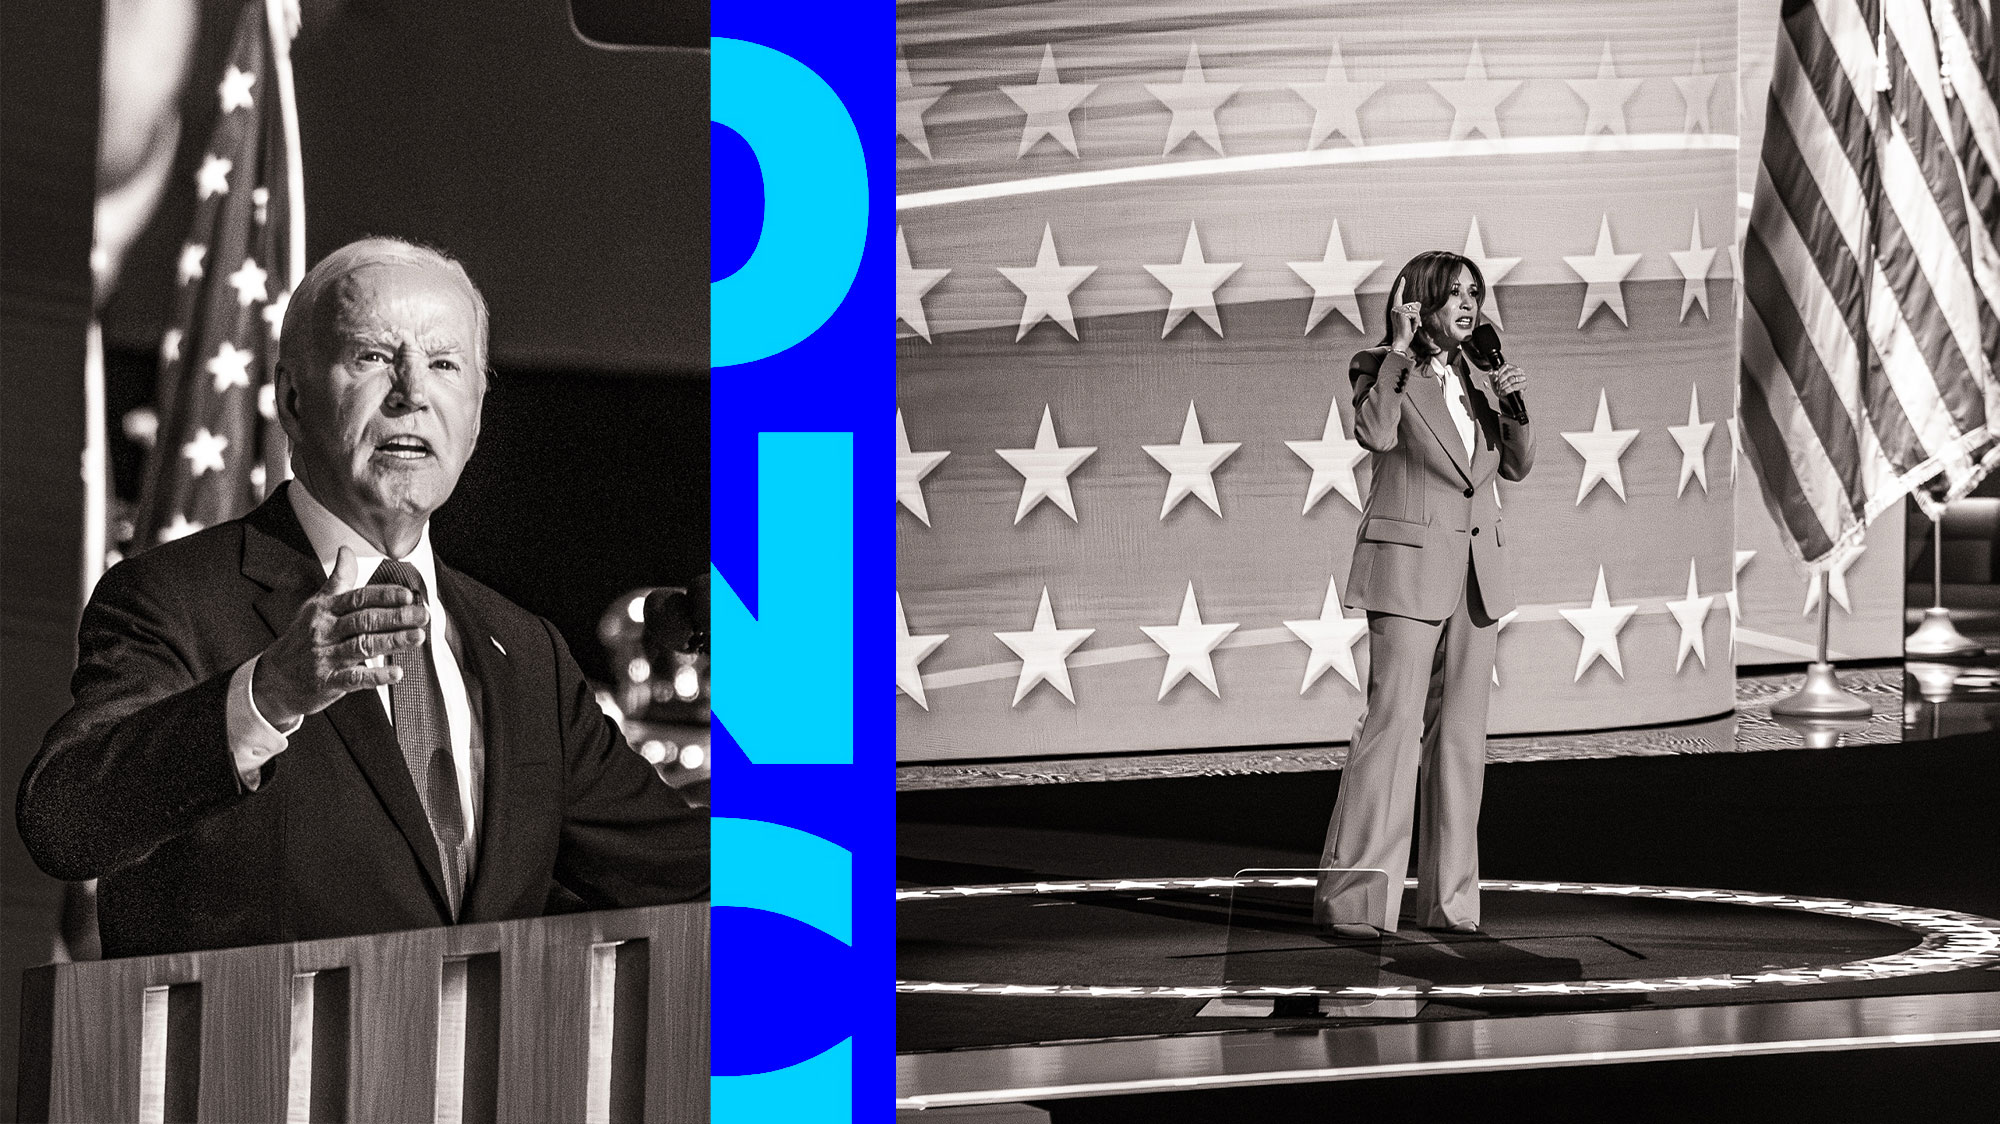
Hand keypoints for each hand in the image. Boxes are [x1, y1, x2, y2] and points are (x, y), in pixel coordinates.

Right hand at [251, 546, 426, 726]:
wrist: (275, 677)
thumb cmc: (302, 637)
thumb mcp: (316, 605)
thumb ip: (338, 580)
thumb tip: (346, 550)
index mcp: (325, 610)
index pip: (358, 598)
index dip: (384, 596)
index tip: (408, 595)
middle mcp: (325, 631)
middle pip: (364, 621)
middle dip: (397, 617)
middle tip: (422, 615)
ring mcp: (326, 657)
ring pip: (363, 646)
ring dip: (393, 642)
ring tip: (417, 637)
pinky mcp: (328, 682)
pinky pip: (355, 678)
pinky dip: (377, 676)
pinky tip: (396, 672)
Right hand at [1387, 278, 1421, 353]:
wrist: (1400, 342)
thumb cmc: (1405, 334)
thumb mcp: (1409, 321)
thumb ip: (1412, 312)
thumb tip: (1418, 303)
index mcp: (1395, 310)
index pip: (1398, 296)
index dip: (1401, 287)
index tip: (1403, 279)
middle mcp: (1395, 309)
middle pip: (1413, 305)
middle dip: (1416, 316)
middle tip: (1412, 327)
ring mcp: (1398, 311)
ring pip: (1415, 310)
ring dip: (1416, 320)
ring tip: (1411, 328)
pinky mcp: (1403, 313)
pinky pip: (1416, 315)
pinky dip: (1416, 322)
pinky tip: (1411, 328)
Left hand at [1493, 362, 1527, 395]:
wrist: (1506, 400)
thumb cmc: (1502, 389)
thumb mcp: (1495, 383)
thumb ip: (1492, 376)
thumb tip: (1491, 372)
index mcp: (1512, 368)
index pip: (1506, 366)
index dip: (1499, 373)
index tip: (1495, 379)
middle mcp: (1519, 372)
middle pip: (1509, 372)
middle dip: (1501, 380)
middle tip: (1498, 386)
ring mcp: (1522, 378)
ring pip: (1512, 379)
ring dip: (1504, 386)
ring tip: (1500, 390)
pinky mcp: (1524, 385)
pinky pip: (1514, 386)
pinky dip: (1507, 390)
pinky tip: (1504, 392)